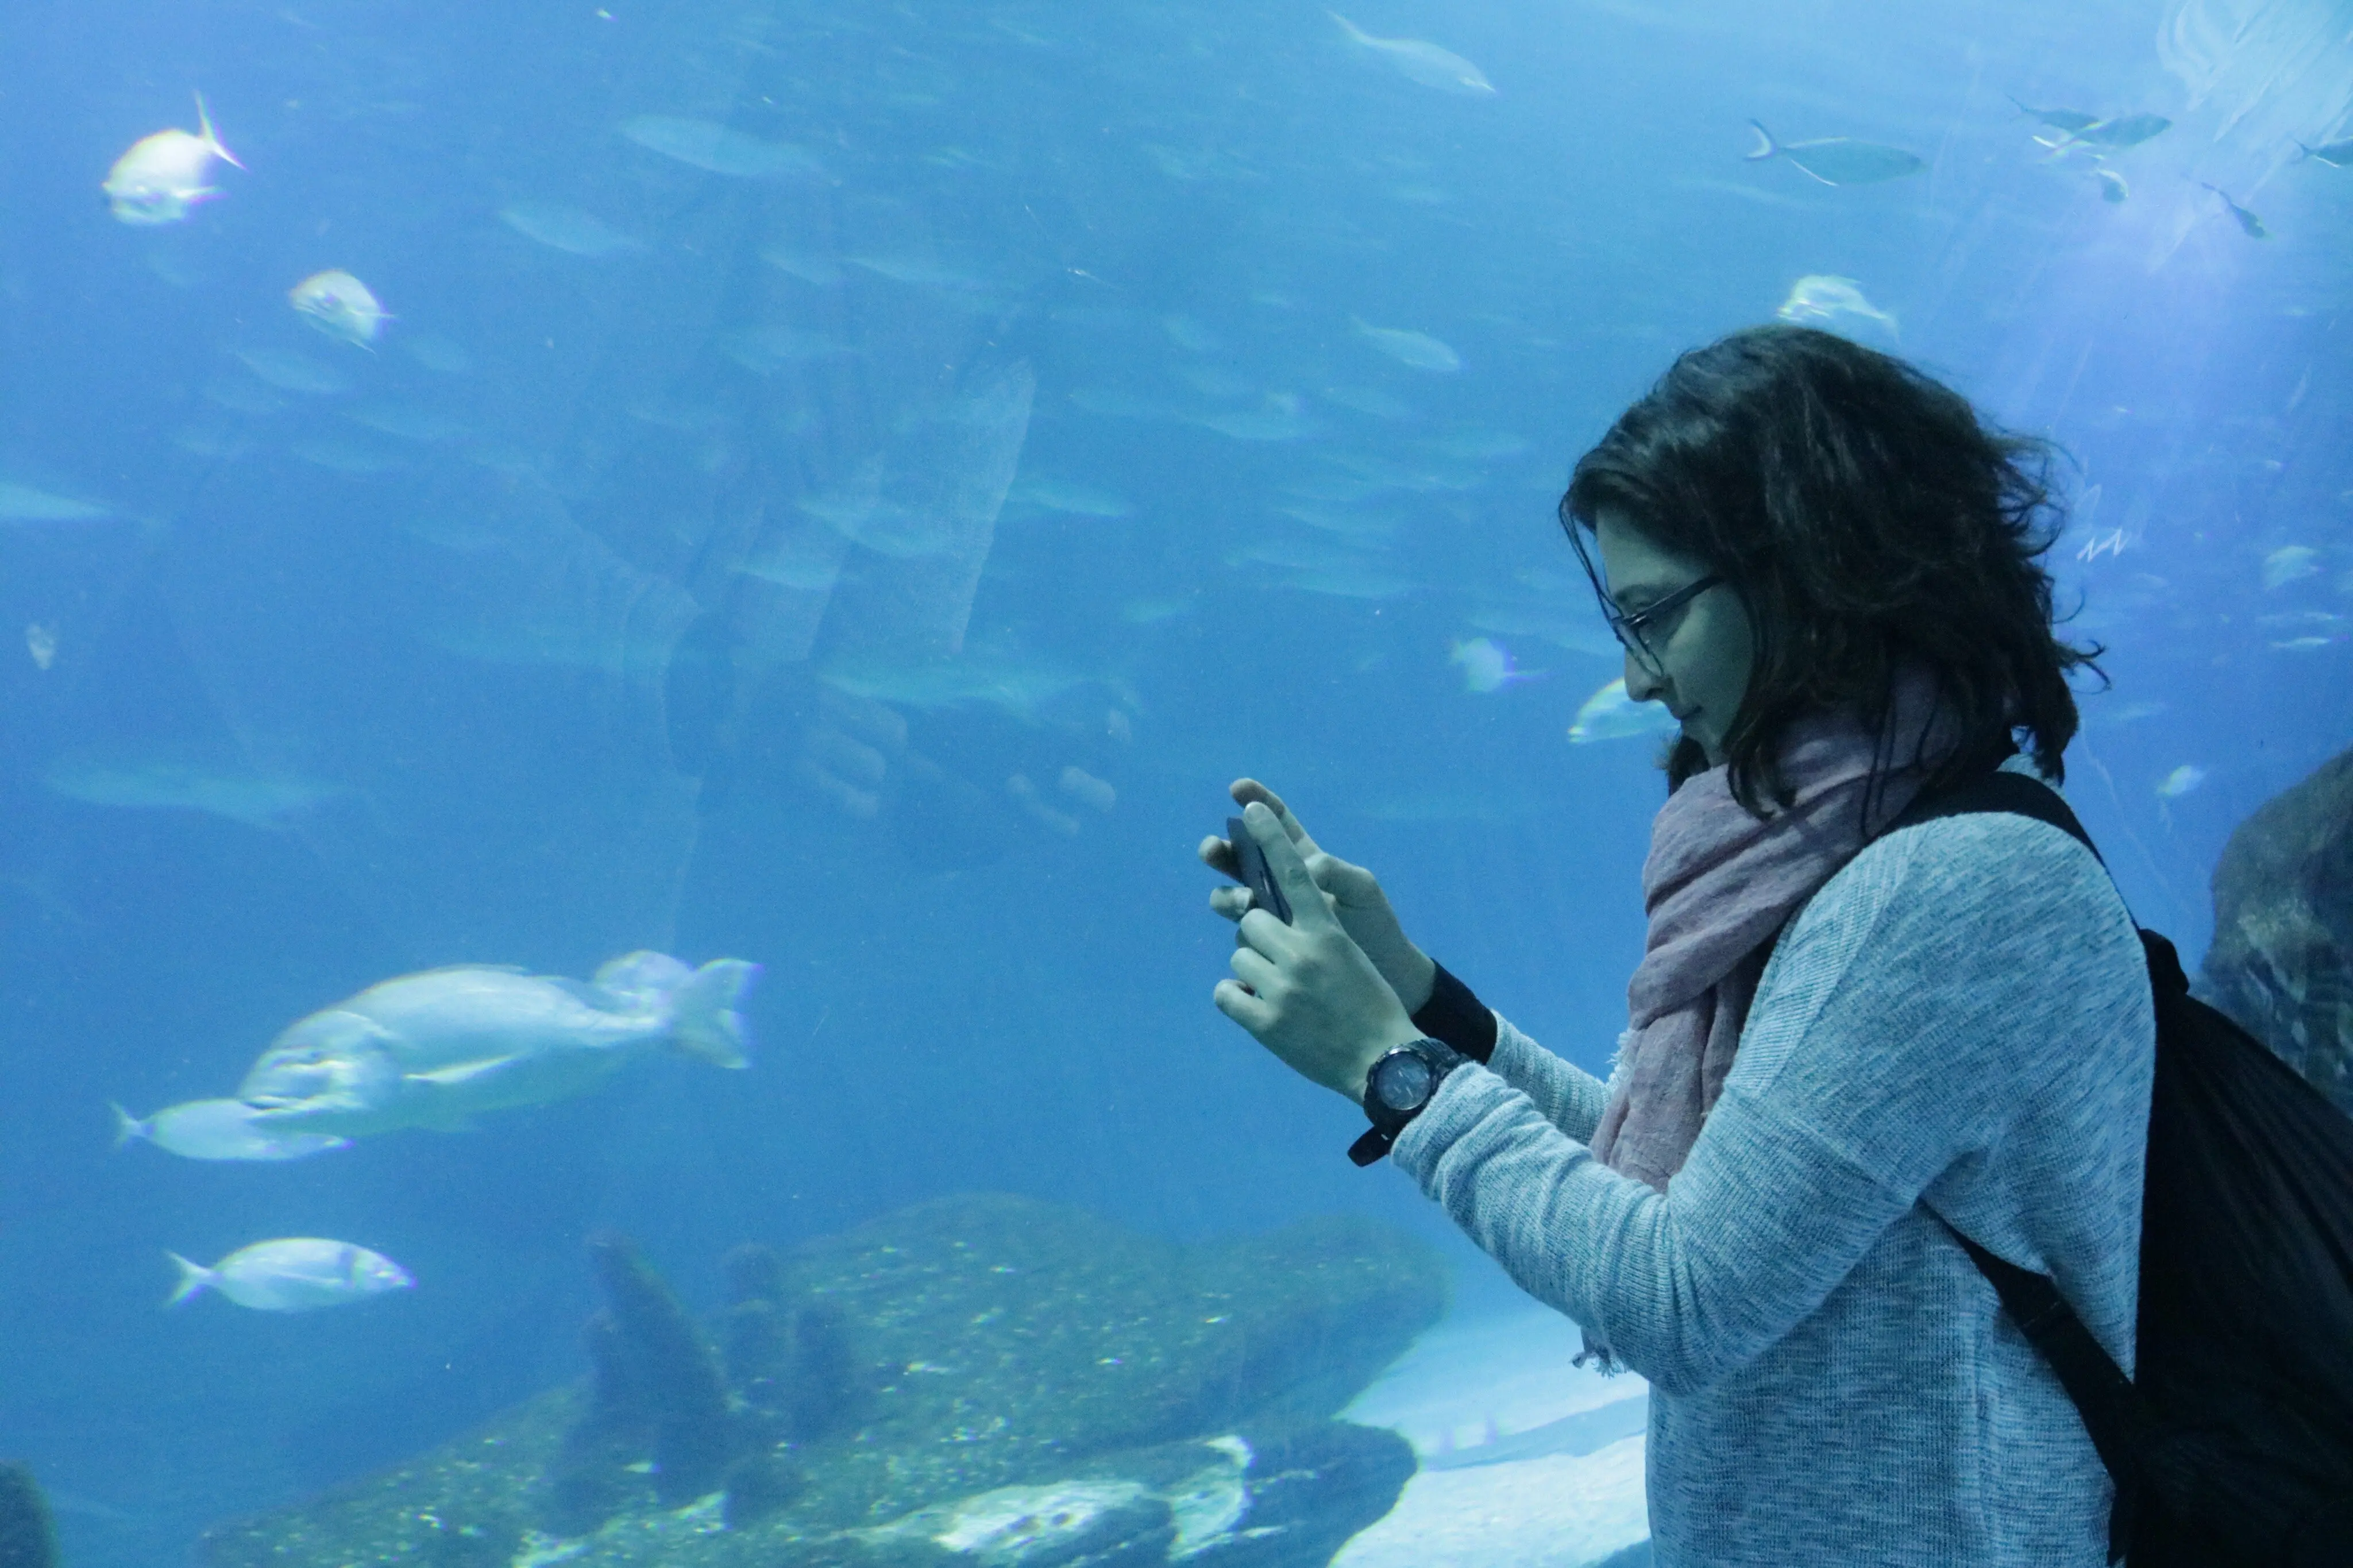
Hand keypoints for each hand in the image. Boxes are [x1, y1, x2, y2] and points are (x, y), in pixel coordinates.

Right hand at [1198, 779, 1436, 1012]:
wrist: (1387, 980)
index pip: (1279, 828)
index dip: (1257, 804)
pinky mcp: (1266, 956)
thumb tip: (1306, 867)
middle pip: (1238, 862)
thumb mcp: (1363, 891)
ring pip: (1232, 900)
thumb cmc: (1377, 928)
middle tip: (1212, 850)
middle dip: (1220, 851)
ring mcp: (1272, 923)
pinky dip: (1238, 935)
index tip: (1238, 790)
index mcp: (1307, 865)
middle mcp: (1281, 891)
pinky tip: (1247, 939)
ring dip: (1229, 895)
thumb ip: (1336, 871)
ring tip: (1246, 902)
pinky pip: (1241, 942)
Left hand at [1211, 801, 1422, 1100]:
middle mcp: (1302, 954)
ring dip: (1253, 969)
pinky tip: (1261, 1009)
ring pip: (1238, 955)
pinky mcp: (1264, 1022)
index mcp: (1328, 932)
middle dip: (1259, 933)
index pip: (1295, 871)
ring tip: (1284, 992)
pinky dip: (1236, 998)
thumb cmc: (1371, 1003)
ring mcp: (1281, 989)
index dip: (1269, 836)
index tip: (1247, 805)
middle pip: (1250, 918)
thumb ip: (1316, 930)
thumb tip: (1278, 916)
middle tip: (1282, 956)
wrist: (1382, 1062)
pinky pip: (1225, 992)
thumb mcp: (1351, 954)